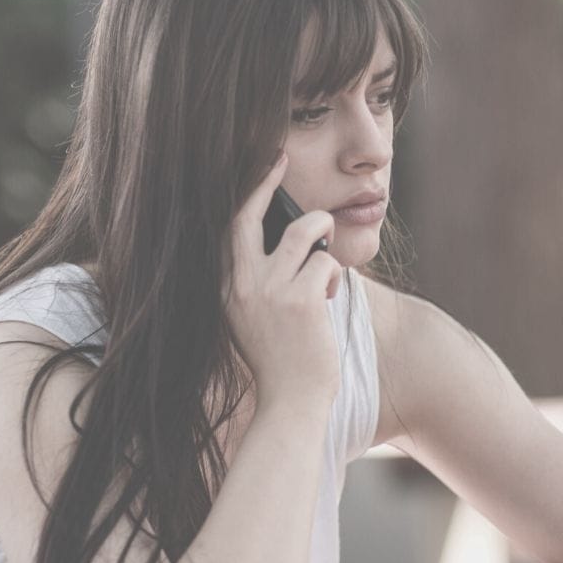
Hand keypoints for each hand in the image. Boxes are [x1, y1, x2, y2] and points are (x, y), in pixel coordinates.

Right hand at [223, 150, 342, 411]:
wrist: (290, 403)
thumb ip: (258, 284)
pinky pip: (327, 262)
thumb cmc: (280, 364)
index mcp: (227, 290)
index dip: (246, 196)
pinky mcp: (301, 299)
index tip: (261, 171)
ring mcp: (270, 290)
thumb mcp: (251, 321)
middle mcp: (242, 285)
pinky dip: (335, 277)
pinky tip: (329, 300)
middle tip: (282, 159)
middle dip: (268, 181)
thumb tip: (288, 245)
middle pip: (251, 215)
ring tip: (328, 255)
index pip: (230, 229)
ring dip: (324, 232)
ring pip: (305, 230)